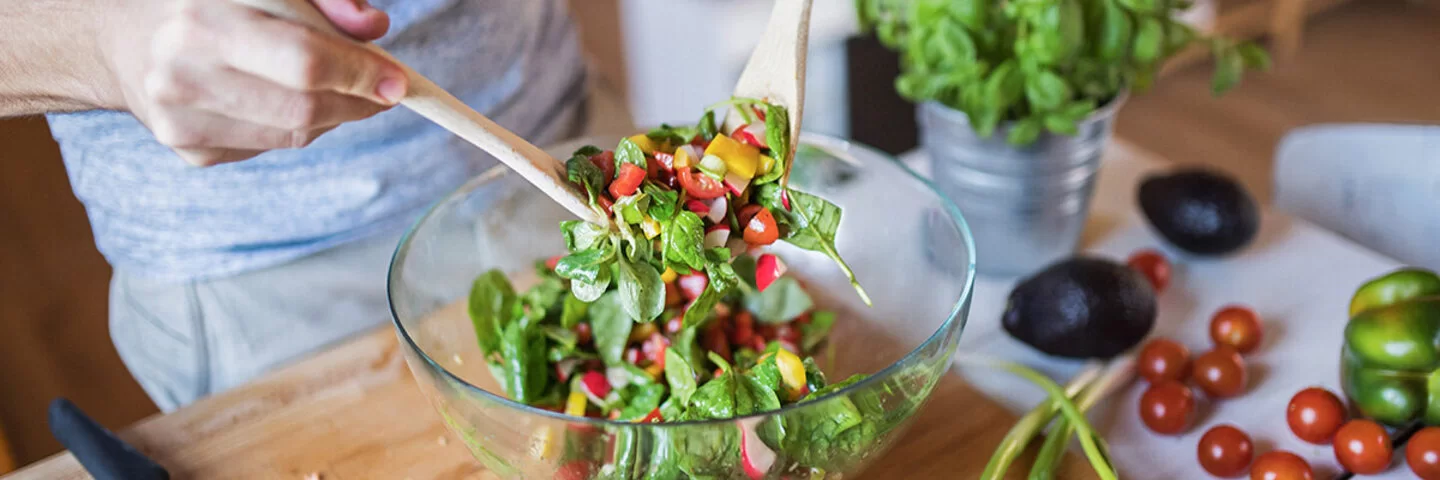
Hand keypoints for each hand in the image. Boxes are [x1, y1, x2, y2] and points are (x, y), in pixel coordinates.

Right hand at [97, 0, 407, 165]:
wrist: (125, 35)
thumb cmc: (209, 0)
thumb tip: (374, 28)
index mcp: (202, 16)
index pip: (305, 60)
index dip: (360, 73)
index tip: (398, 81)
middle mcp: (182, 71)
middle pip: (303, 106)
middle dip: (357, 102)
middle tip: (381, 92)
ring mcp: (179, 118)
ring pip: (293, 133)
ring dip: (332, 115)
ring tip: (334, 89)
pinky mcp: (187, 149)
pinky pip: (269, 146)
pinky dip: (293, 126)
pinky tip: (278, 98)